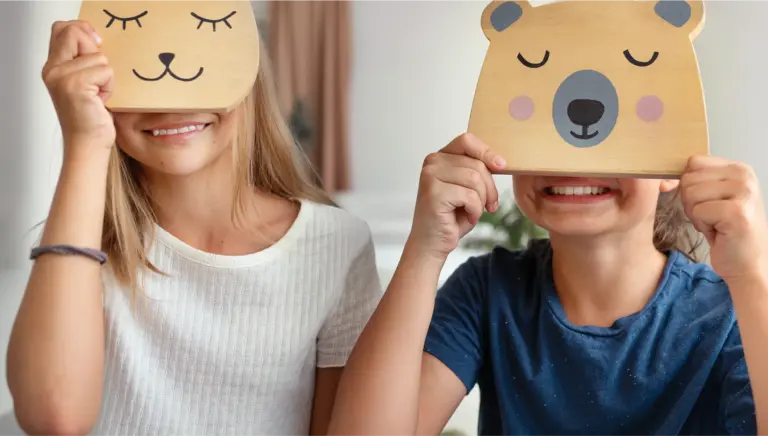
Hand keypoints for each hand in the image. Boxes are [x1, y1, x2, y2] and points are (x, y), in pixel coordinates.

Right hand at [42, 20, 114, 151]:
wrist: (88, 144)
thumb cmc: (91, 117)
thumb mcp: (86, 83)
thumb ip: (83, 61)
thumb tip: (96, 39)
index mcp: (53, 66)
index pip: (63, 29)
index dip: (82, 30)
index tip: (96, 44)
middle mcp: (53, 69)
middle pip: (75, 33)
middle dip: (95, 51)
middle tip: (98, 76)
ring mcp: (61, 76)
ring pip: (98, 56)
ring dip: (106, 77)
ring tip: (99, 94)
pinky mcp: (75, 85)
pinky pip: (105, 71)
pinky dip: (109, 86)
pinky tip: (101, 100)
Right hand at [407, 133, 505, 260]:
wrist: (432, 243)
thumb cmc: (451, 217)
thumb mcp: (467, 187)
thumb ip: (476, 170)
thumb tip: (499, 162)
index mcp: (440, 157)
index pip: (467, 141)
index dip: (487, 152)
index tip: (501, 166)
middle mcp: (432, 162)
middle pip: (476, 164)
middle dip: (489, 187)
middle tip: (488, 205)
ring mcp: (431, 176)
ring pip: (475, 179)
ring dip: (481, 200)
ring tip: (473, 211)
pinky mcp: (434, 192)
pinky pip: (470, 196)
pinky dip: (474, 210)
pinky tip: (465, 216)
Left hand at [680, 156, 767, 282]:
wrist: (747, 263)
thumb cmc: (726, 231)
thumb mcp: (713, 198)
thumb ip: (696, 181)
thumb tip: (664, 181)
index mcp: (738, 168)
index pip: (693, 162)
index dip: (687, 185)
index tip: (703, 202)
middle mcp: (744, 176)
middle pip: (688, 179)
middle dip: (691, 203)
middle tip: (712, 217)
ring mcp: (743, 192)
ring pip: (690, 194)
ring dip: (696, 215)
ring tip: (716, 224)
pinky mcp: (737, 211)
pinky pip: (697, 211)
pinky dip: (702, 226)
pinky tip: (719, 232)